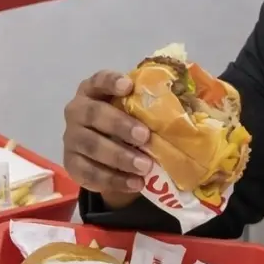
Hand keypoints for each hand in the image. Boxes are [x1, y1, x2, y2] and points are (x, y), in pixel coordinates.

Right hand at [62, 70, 153, 206]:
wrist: (106, 154)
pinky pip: (90, 173)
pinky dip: (114, 179)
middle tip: (144, 136)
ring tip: (145, 166)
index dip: (111, 82)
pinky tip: (135, 183)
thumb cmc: (126, 123)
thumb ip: (153, 103)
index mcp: (93, 91)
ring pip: (91, 145)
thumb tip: (192, 99)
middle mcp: (77, 111)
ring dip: (119, 156)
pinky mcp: (72, 164)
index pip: (98, 80)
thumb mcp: (136, 110)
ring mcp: (71, 138)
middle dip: (120, 125)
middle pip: (93, 114)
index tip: (128, 86)